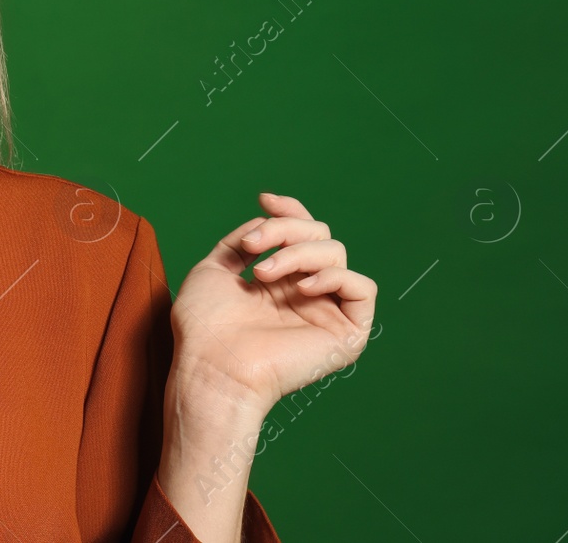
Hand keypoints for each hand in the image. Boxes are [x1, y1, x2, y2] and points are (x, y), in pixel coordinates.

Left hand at [166, 192, 377, 417]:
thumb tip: (266, 218)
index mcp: (278, 281)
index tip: (264, 199)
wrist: (212, 367)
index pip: (302, 233)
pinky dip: (334, 277)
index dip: (289, 211)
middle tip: (252, 247)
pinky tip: (302, 288)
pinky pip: (362, 287)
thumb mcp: (214, 269)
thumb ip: (242, 242)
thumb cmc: (205, 328)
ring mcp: (326, 312)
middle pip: (318, 234)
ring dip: (296, 253)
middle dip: (284, 229)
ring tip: (263, 273)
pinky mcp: (347, 334)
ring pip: (335, 253)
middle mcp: (304, 293)